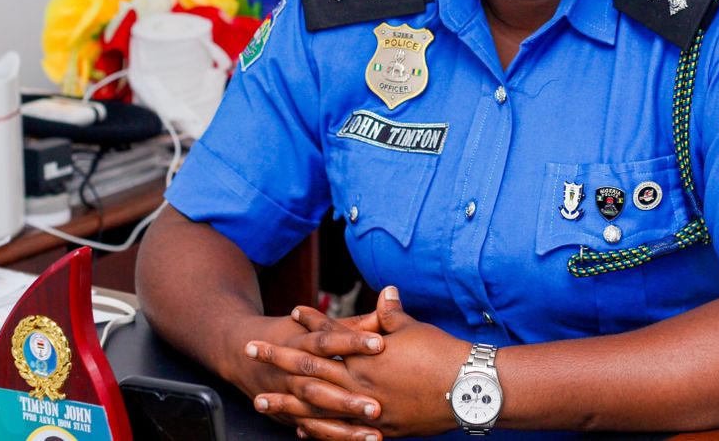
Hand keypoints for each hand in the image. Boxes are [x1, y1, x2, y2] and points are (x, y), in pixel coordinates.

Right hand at [240, 307, 388, 438]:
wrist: (241, 349)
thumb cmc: (290, 333)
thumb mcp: (314, 324)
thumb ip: (350, 323)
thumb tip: (384, 305)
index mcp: (300, 341)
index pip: (327, 341)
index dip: (352, 341)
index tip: (380, 343)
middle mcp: (290, 370)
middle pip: (319, 384)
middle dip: (346, 398)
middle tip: (376, 407)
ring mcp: (287, 394)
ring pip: (314, 411)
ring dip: (343, 425)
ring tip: (374, 433)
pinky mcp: (289, 414)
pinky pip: (312, 428)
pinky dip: (333, 435)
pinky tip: (357, 440)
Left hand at [265, 287, 469, 437]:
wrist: (467, 390)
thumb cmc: (442, 355)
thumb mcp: (414, 329)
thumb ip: (392, 315)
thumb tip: (386, 291)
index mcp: (367, 355)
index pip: (330, 336)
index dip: (309, 324)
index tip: (290, 314)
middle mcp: (359, 382)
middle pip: (310, 370)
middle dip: (278, 360)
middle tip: (251, 351)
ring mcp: (365, 410)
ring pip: (315, 407)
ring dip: (286, 402)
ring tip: (261, 400)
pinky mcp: (378, 431)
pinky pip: (338, 434)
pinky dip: (317, 430)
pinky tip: (300, 429)